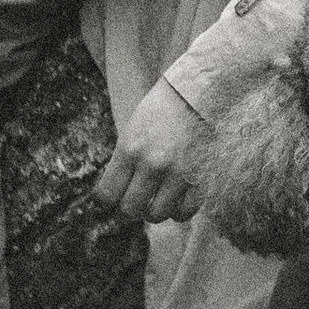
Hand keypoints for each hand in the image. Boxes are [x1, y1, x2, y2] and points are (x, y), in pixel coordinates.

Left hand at [95, 78, 205, 227]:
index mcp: (130, 149)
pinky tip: (177, 199)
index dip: (107, 199)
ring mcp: (178, 173)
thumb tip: (117, 195)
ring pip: (157, 215)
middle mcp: (152, 164)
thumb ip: (125, 162)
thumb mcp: (133, 131)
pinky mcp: (200, 177)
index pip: (106, 195)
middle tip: (137, 199)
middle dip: (131, 208)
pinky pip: (185, 212)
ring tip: (158, 199)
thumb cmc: (162, 110)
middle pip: (130, 210)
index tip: (114, 196)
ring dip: (155, 211)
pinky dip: (179, 211)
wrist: (201, 93)